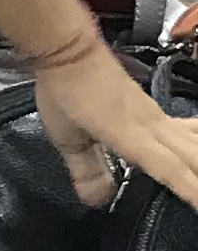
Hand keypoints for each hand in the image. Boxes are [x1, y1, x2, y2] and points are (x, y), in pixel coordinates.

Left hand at [32, 37, 197, 213]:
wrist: (72, 50)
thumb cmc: (66, 90)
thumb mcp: (67, 137)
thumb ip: (85, 169)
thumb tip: (98, 200)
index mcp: (131, 133)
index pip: (168, 166)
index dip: (189, 188)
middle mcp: (153, 124)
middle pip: (192, 154)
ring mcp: (157, 116)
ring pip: (195, 139)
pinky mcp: (155, 111)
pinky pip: (188, 128)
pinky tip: (197, 148)